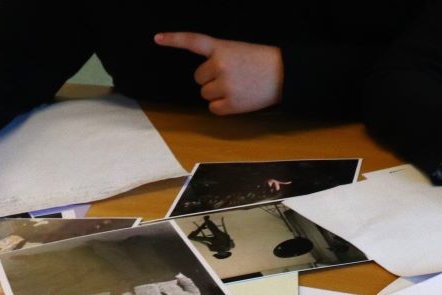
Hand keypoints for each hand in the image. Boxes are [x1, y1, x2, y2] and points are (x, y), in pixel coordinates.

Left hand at [154, 32, 282, 114]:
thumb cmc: (262, 62)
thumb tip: (204, 80)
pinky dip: (223, 106)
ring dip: (217, 93)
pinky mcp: (230, 104)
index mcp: (222, 48)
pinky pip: (213, 109)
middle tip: (232, 77)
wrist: (284, 75)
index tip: (157, 38)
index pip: (193, 41)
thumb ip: (219, 59)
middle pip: (198, 78)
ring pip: (205, 94)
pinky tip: (238, 98)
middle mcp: (219, 65)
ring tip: (238, 87)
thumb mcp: (238, 51)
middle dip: (210, 79)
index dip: (173, 39)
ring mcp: (224, 85)